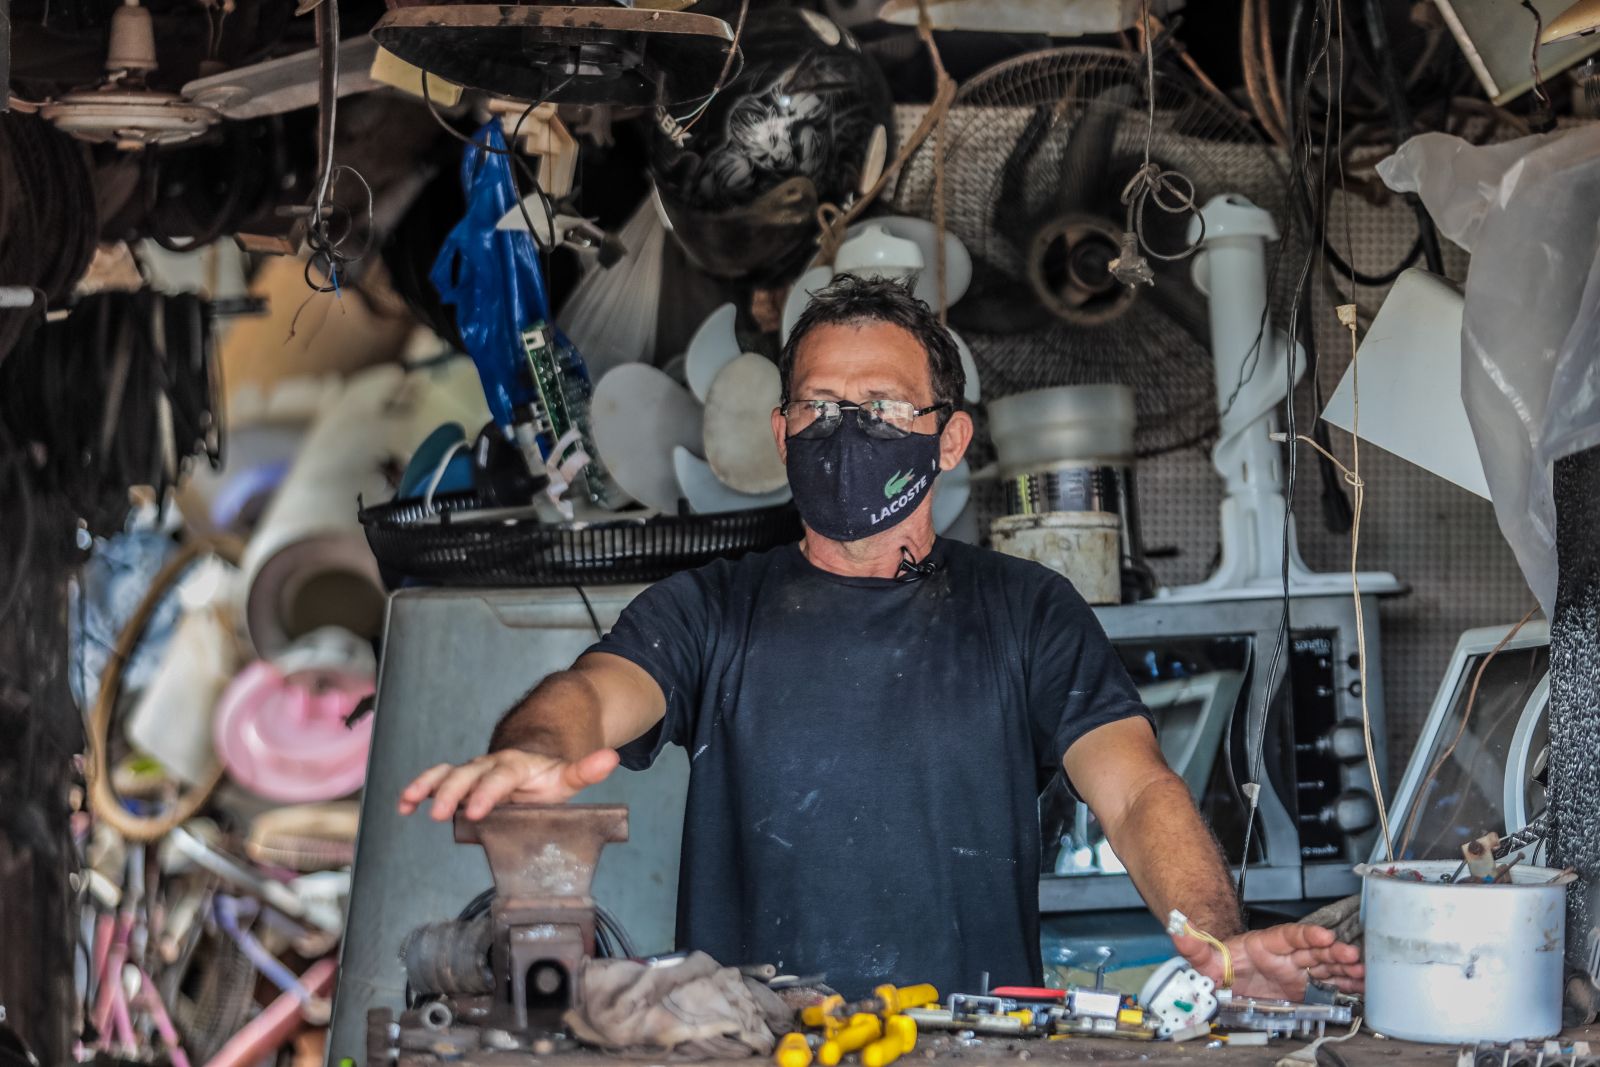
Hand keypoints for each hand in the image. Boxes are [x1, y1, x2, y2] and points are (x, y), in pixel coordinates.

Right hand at [397, 748, 619, 820]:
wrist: (534, 751)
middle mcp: (491, 765)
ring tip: (410, 802)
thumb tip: (612, 758)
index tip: (477, 810)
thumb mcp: (569, 773)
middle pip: (469, 774)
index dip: (489, 792)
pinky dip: (419, 789)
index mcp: (517, 765)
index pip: (501, 777)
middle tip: (441, 813)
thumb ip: (586, 769)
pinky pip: (437, 780)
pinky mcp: (461, 780)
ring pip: (448, 773)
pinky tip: (404, 805)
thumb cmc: (549, 772)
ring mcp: (474, 771)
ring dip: (429, 786)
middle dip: (453, 792)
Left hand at [1172, 923, 1363, 999]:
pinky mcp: (1305, 988)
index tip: (1324, 936)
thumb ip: (1193, 945)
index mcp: (1265, 944)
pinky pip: (1329, 984)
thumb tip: (1178, 929)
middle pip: (1314, 949)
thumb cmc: (1221, 963)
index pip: (1289, 935)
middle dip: (1334, 951)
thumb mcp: (1203, 958)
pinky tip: (1361, 987)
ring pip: (1326, 966)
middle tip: (1352, 955)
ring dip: (1345, 968)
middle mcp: (1286, 956)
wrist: (1227, 977)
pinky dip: (1345, 985)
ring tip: (1363, 973)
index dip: (1307, 935)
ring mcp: (1298, 971)